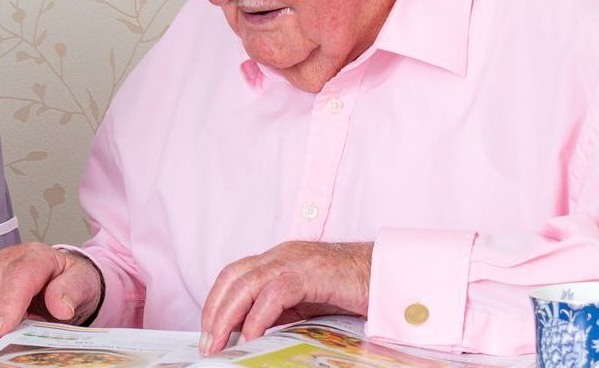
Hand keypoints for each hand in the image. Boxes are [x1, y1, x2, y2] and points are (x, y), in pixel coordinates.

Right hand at [0, 243, 103, 336]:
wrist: (64, 280)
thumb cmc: (72, 281)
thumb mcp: (83, 282)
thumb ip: (72, 290)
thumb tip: (61, 308)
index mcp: (34, 256)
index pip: (16, 279)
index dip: (8, 306)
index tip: (3, 331)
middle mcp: (6, 262)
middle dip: (4, 321)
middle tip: (29, 330)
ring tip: (22, 326)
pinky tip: (7, 330)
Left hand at [199, 241, 373, 354]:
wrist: (390, 275)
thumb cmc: (353, 289)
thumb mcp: (306, 301)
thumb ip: (277, 309)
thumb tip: (247, 329)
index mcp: (279, 259)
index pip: (234, 276)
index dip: (216, 303)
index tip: (209, 332)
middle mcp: (282, 255)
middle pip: (232, 277)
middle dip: (213, 312)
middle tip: (208, 344)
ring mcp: (296, 260)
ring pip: (246, 283)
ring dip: (227, 316)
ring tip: (220, 344)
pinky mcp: (312, 273)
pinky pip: (274, 294)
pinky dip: (257, 317)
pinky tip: (251, 338)